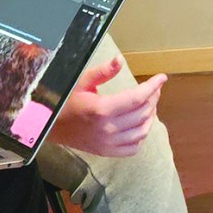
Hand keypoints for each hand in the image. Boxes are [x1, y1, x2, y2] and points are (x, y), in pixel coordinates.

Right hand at [49, 56, 166, 156]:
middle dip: (153, 97)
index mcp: (101, 109)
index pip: (137, 98)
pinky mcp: (107, 152)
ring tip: (149, 103)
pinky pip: (134, 147)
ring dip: (151, 115)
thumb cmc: (66, 102)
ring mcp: (108, 143)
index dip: (152, 86)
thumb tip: (120, 60)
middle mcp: (108, 128)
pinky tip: (140, 123)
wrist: (51, 127)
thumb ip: (103, 72)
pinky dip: (142, 135)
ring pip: (142, 131)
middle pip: (142, 113)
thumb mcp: (81, 82)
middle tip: (154, 88)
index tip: (162, 78)